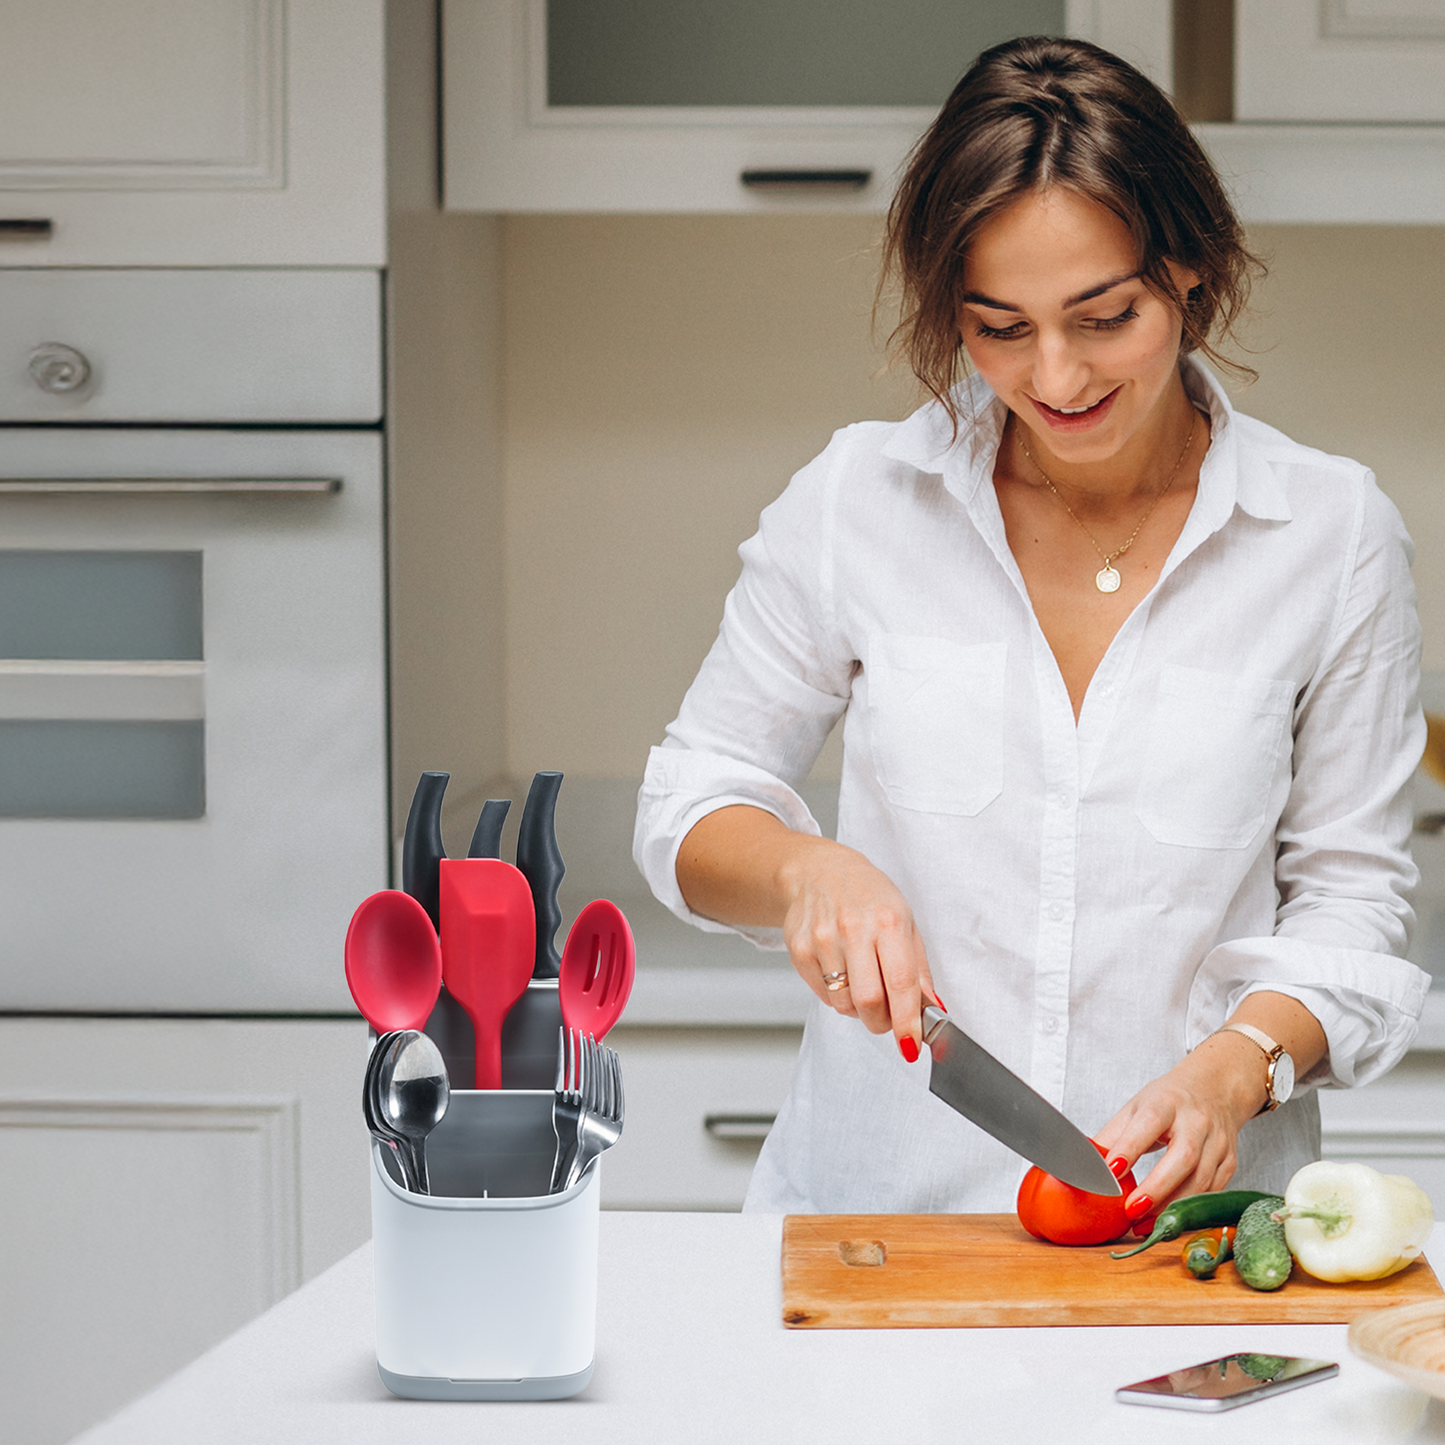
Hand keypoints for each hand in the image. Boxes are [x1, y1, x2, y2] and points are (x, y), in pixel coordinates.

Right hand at [777, 836, 936, 1053]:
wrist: (819, 871)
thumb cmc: (868, 896)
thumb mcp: (905, 922)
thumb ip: (918, 969)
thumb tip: (931, 1010)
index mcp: (887, 921)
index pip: (900, 983)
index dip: (907, 1021)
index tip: (911, 1044)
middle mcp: (853, 928)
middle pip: (868, 1001)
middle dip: (882, 1022)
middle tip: (888, 1019)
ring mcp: (822, 939)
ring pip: (844, 1003)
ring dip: (858, 1009)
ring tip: (863, 984)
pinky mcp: (799, 950)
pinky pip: (823, 995)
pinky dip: (837, 996)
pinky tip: (842, 971)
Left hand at [1093, 1031, 1264, 1219]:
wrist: (1214, 1090)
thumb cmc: (1168, 1101)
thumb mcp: (1136, 1107)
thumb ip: (1113, 1136)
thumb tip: (1084, 1164)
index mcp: (1167, 1102)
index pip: (1148, 1123)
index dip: (1130, 1148)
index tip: (1110, 1171)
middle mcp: (1197, 1121)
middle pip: (1183, 1157)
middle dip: (1156, 1188)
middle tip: (1131, 1210)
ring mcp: (1218, 1142)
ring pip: (1200, 1180)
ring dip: (1171, 1207)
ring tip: (1144, 1224)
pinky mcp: (1229, 1162)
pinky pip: (1211, 1191)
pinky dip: (1189, 1209)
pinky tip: (1167, 1219)